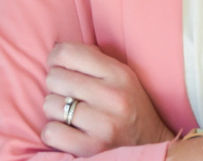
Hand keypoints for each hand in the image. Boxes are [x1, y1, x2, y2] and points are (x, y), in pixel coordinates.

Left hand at [41, 42, 174, 155]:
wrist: (152, 142)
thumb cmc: (129, 103)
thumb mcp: (121, 74)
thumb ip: (94, 60)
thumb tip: (57, 52)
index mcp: (118, 73)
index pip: (67, 53)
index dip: (55, 57)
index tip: (58, 65)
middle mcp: (111, 96)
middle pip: (55, 78)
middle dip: (56, 84)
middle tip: (67, 91)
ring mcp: (102, 124)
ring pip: (50, 104)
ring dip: (55, 109)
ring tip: (69, 111)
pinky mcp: (91, 148)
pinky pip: (51, 132)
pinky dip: (54, 131)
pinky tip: (67, 129)